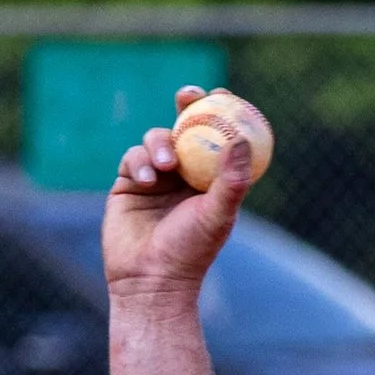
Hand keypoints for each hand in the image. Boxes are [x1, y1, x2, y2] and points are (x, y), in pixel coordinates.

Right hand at [103, 85, 247, 303]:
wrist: (151, 280)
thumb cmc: (191, 252)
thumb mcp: (216, 215)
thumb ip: (231, 180)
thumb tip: (245, 140)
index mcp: (211, 182)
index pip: (218, 139)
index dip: (220, 113)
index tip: (223, 95)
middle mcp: (185, 176)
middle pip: (186, 128)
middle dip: (187, 107)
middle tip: (188, 97)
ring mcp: (156, 177)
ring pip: (156, 139)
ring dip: (160, 143)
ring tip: (166, 165)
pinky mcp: (129, 183)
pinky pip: (133, 157)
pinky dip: (140, 162)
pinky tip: (147, 180)